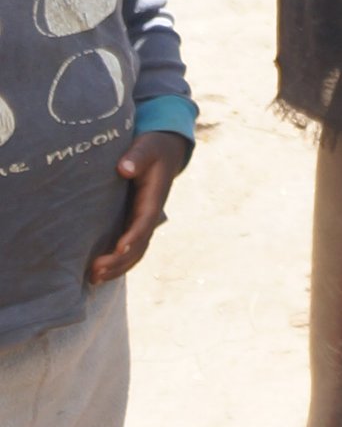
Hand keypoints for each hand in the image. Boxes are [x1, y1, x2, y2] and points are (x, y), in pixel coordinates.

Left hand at [89, 132, 184, 283]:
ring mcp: (142, 221)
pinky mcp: (132, 222)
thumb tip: (123, 169)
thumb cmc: (152, 148)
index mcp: (154, 198)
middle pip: (139, 245)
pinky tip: (98, 272)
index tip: (118, 249)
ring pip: (134, 252)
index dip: (133, 237)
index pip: (145, 222)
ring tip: (94, 279)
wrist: (163, 151)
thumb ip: (137, 156)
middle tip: (95, 271)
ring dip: (117, 268)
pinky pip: (128, 248)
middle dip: (119, 261)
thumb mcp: (147, 146)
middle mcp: (150, 214)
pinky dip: (116, 263)